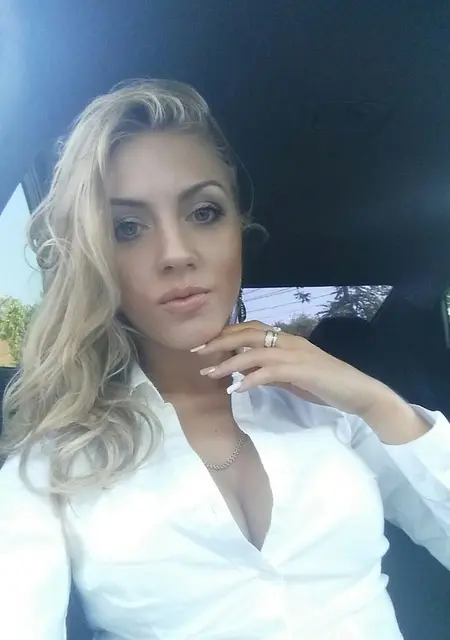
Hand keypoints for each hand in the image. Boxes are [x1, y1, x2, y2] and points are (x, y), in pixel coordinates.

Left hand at [193, 320, 390, 418]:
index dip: (226, 333)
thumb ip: (269, 369)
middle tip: (197, 352)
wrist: (357, 391)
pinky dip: (250, 379)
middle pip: (247, 334)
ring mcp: (295, 354)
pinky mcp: (301, 370)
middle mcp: (288, 341)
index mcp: (286, 339)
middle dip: (219, 342)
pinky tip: (236, 389)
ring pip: (253, 352)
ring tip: (208, 373)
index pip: (251, 328)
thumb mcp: (292, 374)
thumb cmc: (325, 383)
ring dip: (228, 363)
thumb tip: (243, 370)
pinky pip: (269, 372)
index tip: (205, 343)